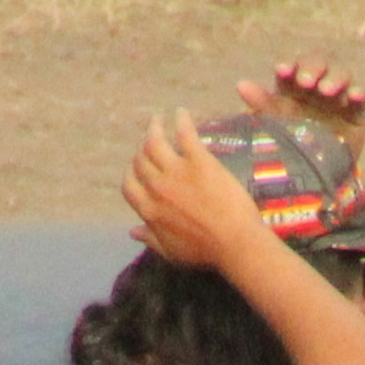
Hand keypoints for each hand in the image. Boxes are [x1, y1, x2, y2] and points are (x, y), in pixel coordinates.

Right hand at [125, 112, 273, 271]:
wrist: (235, 243)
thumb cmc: (206, 252)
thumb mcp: (172, 252)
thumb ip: (150, 238)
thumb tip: (132, 231)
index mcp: (149, 211)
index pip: (129, 186)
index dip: (131, 174)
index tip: (136, 169)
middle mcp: (157, 188)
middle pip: (140, 161)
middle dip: (142, 151)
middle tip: (151, 143)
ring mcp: (176, 172)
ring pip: (154, 142)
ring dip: (154, 127)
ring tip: (158, 119)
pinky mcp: (198, 161)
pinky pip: (184, 133)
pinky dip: (180, 120)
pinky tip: (181, 112)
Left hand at [242, 60, 364, 163]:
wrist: (315, 176)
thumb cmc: (290, 144)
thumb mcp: (275, 124)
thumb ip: (261, 104)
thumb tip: (241, 84)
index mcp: (293, 86)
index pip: (293, 65)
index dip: (290, 64)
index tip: (283, 71)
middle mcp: (317, 86)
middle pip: (319, 63)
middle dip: (312, 68)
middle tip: (306, 82)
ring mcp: (338, 97)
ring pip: (342, 74)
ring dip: (335, 78)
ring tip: (327, 91)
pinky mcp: (356, 113)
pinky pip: (361, 99)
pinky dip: (359, 94)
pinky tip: (355, 96)